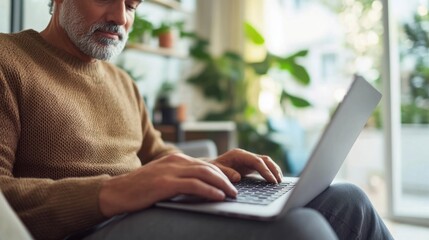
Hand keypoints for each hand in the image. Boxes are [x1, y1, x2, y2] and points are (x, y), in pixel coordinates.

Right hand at [98, 153, 237, 216]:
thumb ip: (180, 178)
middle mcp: (176, 161)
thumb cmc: (140, 188)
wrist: (117, 191)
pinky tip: (218, 197)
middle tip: (236, 190)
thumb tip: (200, 187)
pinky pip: (194, 185)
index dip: (222, 173)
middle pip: (209, 168)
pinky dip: (210, 190)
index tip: (234, 182)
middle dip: (226, 179)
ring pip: (205, 174)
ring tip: (232, 195)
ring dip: (222, 185)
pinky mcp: (165, 183)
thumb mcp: (163, 178)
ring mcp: (170, 171)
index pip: (206, 165)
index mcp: (176, 159)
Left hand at [210, 148, 282, 182]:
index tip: (272, 180)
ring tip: (280, 181)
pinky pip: (263, 166)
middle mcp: (245, 155)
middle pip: (264, 159)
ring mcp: (248, 159)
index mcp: (238, 154)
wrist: (209, 167)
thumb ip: (226, 173)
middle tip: (279, 182)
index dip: (265, 171)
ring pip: (266, 162)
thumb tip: (238, 177)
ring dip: (274, 170)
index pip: (256, 161)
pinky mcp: (250, 164)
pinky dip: (270, 172)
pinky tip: (274, 179)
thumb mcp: (216, 170)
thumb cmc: (212, 169)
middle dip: (273, 170)